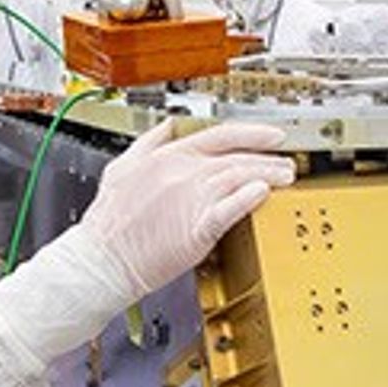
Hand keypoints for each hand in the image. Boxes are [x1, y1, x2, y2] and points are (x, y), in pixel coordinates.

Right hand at [75, 118, 293, 293]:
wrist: (100, 260)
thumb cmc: (110, 224)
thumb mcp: (121, 168)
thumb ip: (148, 143)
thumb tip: (167, 126)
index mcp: (165, 157)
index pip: (218, 135)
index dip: (251, 133)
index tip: (272, 136)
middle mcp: (180, 172)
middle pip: (236, 156)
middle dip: (268, 157)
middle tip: (287, 162)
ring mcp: (189, 199)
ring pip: (239, 177)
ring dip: (267, 176)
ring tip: (285, 179)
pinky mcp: (196, 228)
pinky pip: (230, 209)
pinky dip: (249, 198)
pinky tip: (263, 194)